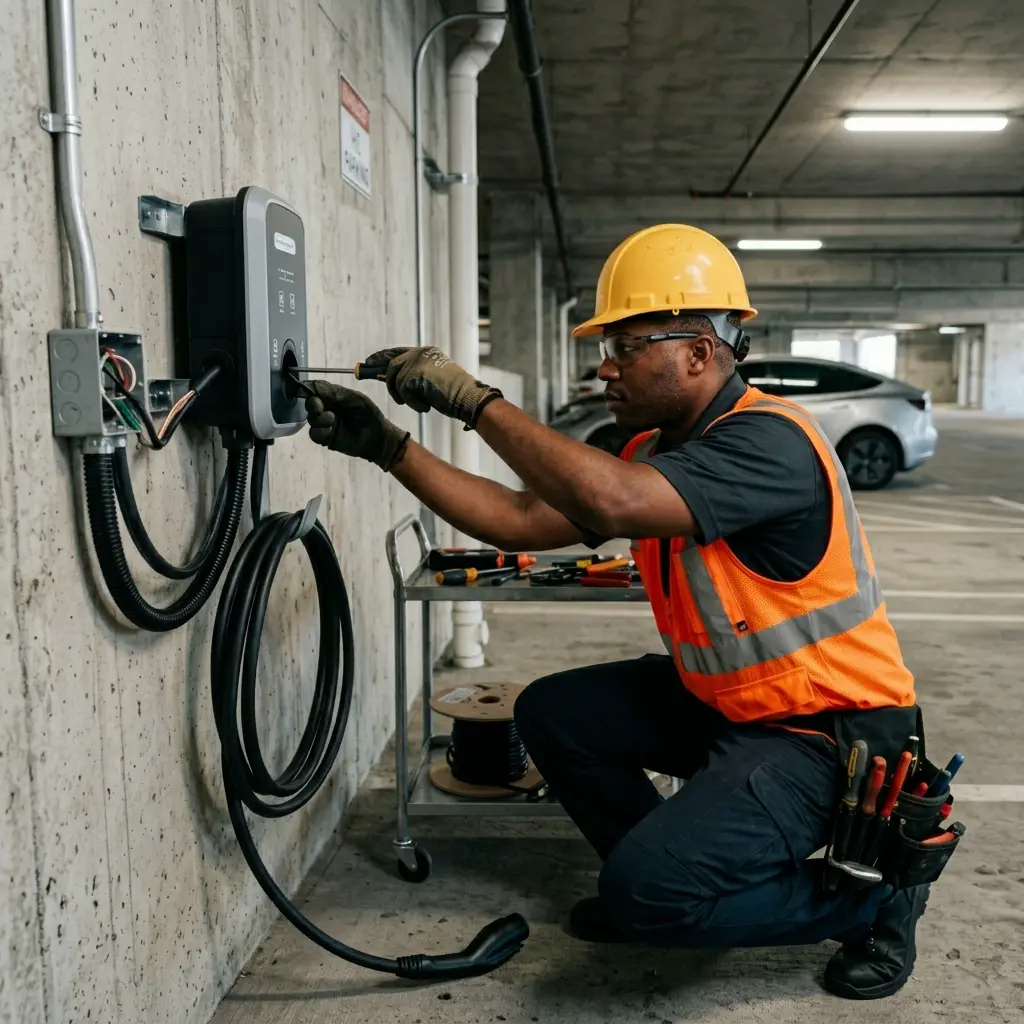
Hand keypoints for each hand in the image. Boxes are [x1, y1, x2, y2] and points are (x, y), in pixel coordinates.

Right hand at [305, 381, 408, 469]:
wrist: (378, 437)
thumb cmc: (369, 415)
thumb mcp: (355, 399)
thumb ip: (335, 392)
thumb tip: (314, 384)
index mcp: (334, 397)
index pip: (316, 390)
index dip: (309, 388)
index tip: (306, 388)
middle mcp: (327, 409)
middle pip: (310, 403)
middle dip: (312, 403)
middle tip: (320, 406)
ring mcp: (326, 424)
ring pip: (311, 418)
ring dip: (318, 418)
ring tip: (332, 419)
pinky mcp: (326, 438)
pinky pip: (314, 433)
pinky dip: (320, 430)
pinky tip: (330, 429)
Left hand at [362, 346, 501, 425]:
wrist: (467, 398)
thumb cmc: (453, 394)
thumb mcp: (430, 379)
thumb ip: (412, 375)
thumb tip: (388, 376)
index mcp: (425, 352)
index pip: (397, 352)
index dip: (380, 357)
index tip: (367, 362)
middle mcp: (420, 353)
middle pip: (392, 365)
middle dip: (380, 376)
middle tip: (361, 374)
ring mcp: (418, 362)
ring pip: (395, 379)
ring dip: (404, 396)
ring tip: (419, 403)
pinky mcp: (415, 374)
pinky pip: (403, 391)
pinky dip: (413, 403)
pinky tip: (426, 406)